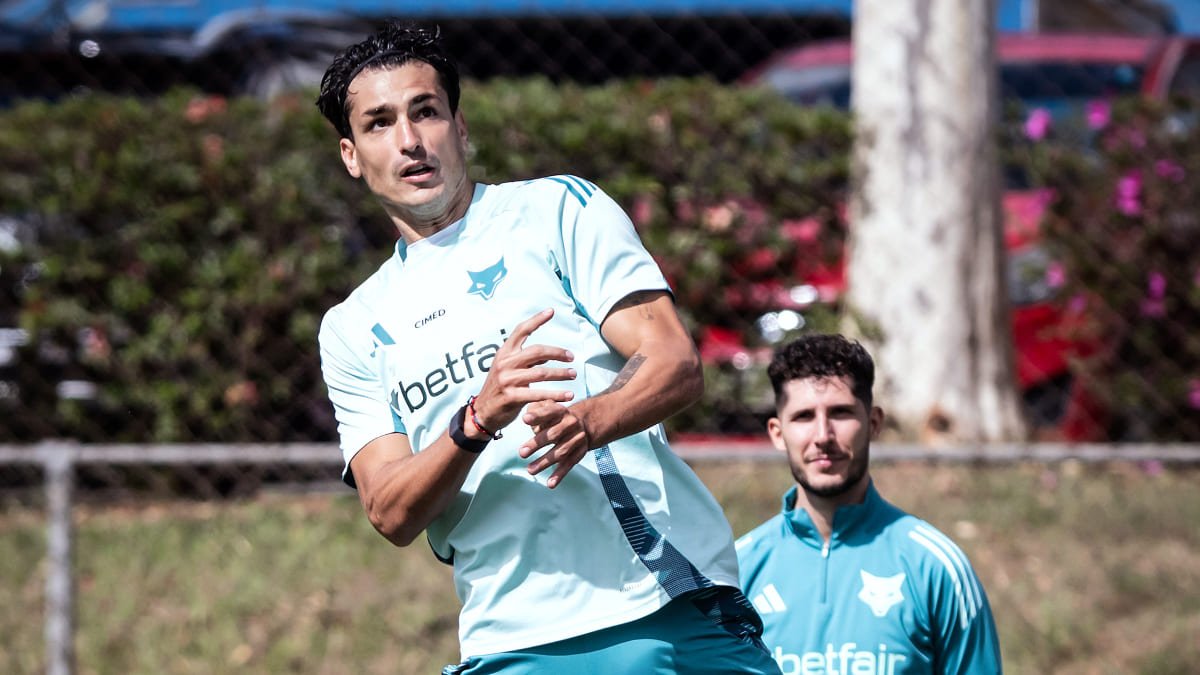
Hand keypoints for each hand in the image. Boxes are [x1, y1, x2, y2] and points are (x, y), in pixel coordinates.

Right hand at [470, 309, 575, 436]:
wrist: (483, 412)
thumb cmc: (501, 388)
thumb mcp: (508, 369)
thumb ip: (526, 360)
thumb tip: (548, 353)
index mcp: (504, 352)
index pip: (520, 330)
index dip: (536, 320)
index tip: (551, 311)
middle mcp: (504, 363)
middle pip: (537, 351)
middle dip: (558, 353)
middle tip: (572, 357)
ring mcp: (507, 380)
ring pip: (541, 373)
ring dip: (561, 374)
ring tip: (573, 375)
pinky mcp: (511, 397)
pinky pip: (539, 394)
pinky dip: (556, 395)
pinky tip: (569, 396)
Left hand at [519, 402, 591, 488]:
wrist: (583, 423)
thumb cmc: (555, 417)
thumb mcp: (546, 408)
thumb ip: (535, 410)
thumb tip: (526, 418)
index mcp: (560, 411)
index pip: (548, 412)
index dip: (537, 416)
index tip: (525, 419)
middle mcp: (570, 424)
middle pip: (553, 434)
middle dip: (536, 444)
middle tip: (521, 453)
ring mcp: (577, 438)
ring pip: (560, 452)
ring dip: (545, 462)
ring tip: (530, 470)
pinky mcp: (580, 452)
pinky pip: (569, 464)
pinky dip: (560, 475)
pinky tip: (550, 484)